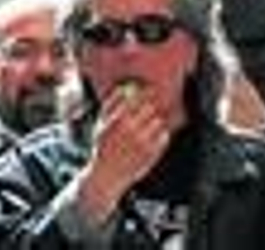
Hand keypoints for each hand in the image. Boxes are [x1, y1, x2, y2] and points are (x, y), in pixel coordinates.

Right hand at [73, 86, 172, 224]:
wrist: (107, 176)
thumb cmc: (103, 148)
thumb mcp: (100, 126)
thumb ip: (109, 106)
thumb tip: (121, 87)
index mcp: (118, 120)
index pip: (138, 97)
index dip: (147, 90)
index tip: (150, 87)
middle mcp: (131, 130)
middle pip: (150, 107)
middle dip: (151, 105)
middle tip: (151, 106)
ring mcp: (143, 143)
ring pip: (158, 120)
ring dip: (156, 120)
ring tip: (150, 125)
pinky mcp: (152, 154)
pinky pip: (164, 135)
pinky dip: (161, 134)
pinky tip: (153, 138)